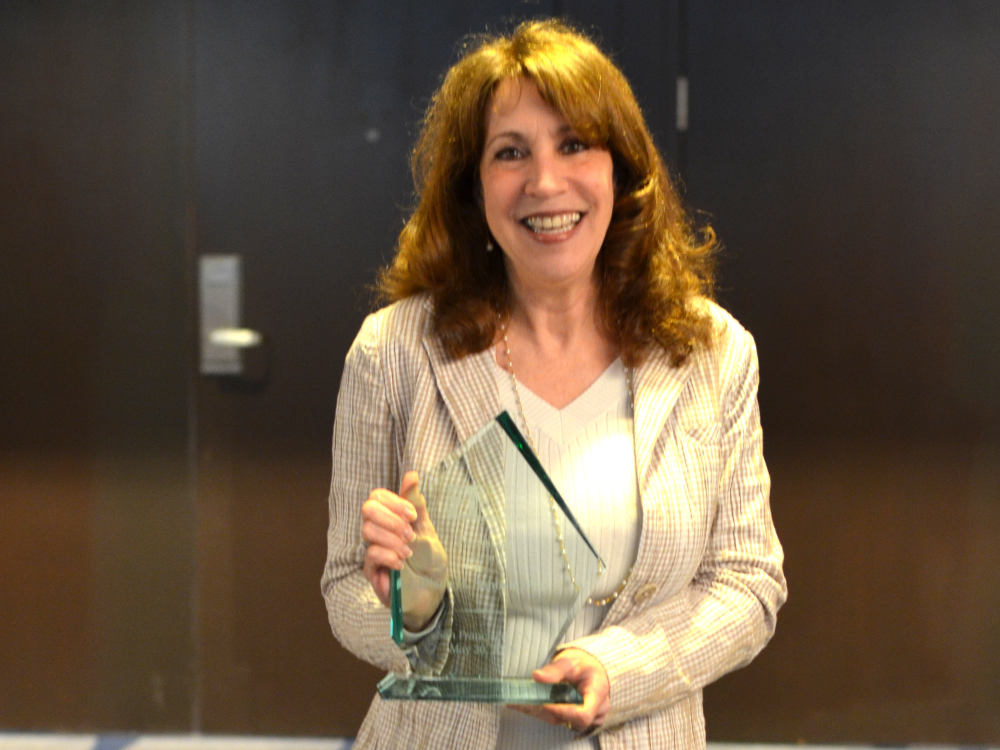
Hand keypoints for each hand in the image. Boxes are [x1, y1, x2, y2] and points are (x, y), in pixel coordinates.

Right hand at [361, 471, 446, 629]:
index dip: (393, 502)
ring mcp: (373, 551)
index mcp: (390, 518)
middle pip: (367, 509)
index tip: (413, 515)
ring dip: (392, 538)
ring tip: (408, 552)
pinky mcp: (372, 572)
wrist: (433, 590)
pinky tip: (401, 563)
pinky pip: (370, 555)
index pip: (376, 497)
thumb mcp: (426, 528)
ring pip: (367, 531)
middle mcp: (378, 532)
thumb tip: (412, 474)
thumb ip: (416, 503)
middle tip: (410, 534)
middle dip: (391, 518)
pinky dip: (388, 555)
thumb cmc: (429, 559)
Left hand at [510, 648, 609, 733]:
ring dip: (542, 713)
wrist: (591, 668)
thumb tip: (536, 676)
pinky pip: (562, 720)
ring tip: (520, 702)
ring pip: (563, 722)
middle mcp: (597, 710)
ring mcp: (590, 717)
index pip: (583, 715)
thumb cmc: (582, 663)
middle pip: (570, 720)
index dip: (562, 712)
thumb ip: (554, 670)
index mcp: (597, 693)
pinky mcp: (579, 719)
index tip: (544, 703)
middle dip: (545, 711)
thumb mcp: (569, 661)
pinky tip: (529, 704)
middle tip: (522, 701)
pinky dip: (545, 713)